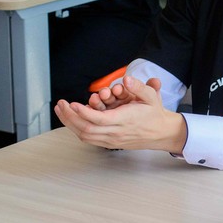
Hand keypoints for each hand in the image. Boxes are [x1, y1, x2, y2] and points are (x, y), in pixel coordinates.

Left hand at [55, 74, 186, 152]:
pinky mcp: (110, 144)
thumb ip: (139, 87)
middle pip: (86, 129)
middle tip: (61, 105)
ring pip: (85, 136)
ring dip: (70, 124)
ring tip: (62, 111)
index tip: (73, 104)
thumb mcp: (151, 97)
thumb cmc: (154, 114)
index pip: (98, 119)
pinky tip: (72, 121)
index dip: (83, 112)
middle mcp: (116, 132)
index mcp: (125, 120)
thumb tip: (127, 79)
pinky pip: (89, 139)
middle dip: (70, 117)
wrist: (161, 133)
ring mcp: (111, 140)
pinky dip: (77, 130)